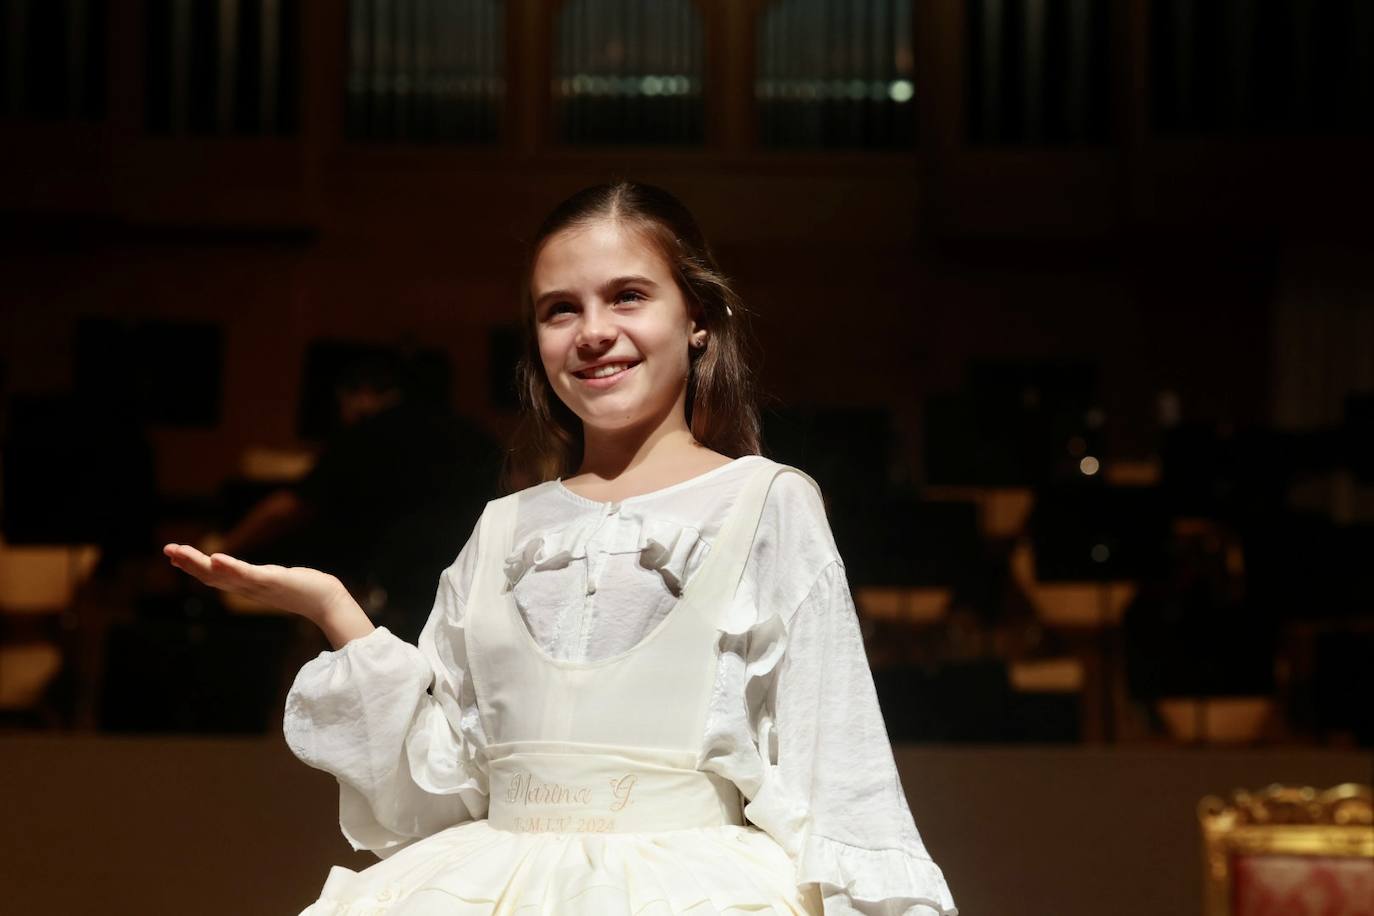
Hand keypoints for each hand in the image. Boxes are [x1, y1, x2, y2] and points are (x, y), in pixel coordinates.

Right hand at [162, 543, 353, 623]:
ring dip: (200, 564)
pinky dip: (230, 568)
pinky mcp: (273, 582)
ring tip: (179, 552)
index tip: (174, 555)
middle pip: (211, 577)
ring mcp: (259, 586)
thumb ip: (260, 577)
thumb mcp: (274, 580)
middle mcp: (248, 588)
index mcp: (247, 586)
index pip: (215, 577)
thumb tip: (252, 571)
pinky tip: (216, 558)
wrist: (327, 601)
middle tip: (167, 549)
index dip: (194, 566)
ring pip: (223, 576)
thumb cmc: (304, 589)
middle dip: (188, 563)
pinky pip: (248, 575)